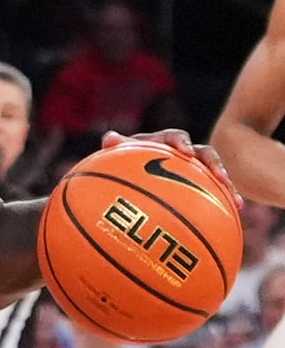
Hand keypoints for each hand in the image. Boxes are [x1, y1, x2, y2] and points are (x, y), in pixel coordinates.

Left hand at [103, 129, 242, 210]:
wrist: (131, 177)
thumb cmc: (122, 162)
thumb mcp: (118, 155)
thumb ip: (115, 147)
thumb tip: (109, 138)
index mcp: (162, 143)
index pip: (174, 137)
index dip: (181, 142)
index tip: (185, 152)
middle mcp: (181, 155)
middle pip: (203, 154)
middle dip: (213, 163)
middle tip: (219, 175)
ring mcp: (193, 170)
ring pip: (214, 173)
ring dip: (226, 182)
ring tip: (234, 197)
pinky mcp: (200, 185)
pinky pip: (216, 191)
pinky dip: (227, 199)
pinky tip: (238, 210)